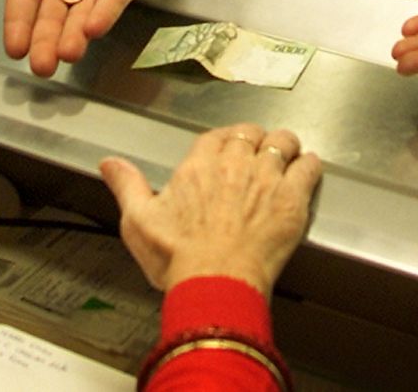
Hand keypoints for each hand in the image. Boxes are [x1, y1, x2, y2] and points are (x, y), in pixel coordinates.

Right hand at [0, 0, 171, 76]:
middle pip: (51, 17)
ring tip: (67, 54)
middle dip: (45, 41)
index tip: (13, 47)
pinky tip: (95, 28)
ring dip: (73, 36)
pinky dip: (104, 14)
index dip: (17, 22)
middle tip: (40, 67)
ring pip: (81, 16)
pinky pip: (112, 1)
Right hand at [101, 123, 321, 294]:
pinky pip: (307, 167)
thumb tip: (109, 163)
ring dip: (285, 145)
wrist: (215, 282)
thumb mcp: (139, 220)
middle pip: (252, 134)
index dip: (227, 138)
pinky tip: (308, 167)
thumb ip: (126, 185)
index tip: (230, 144)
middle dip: (256, 138)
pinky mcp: (292, 199)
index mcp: (198, 164)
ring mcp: (266, 178)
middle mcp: (234, 163)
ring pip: (282, 143)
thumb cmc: (177, 257)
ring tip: (288, 151)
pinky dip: (309, 164)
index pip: (218, 135)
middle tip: (260, 147)